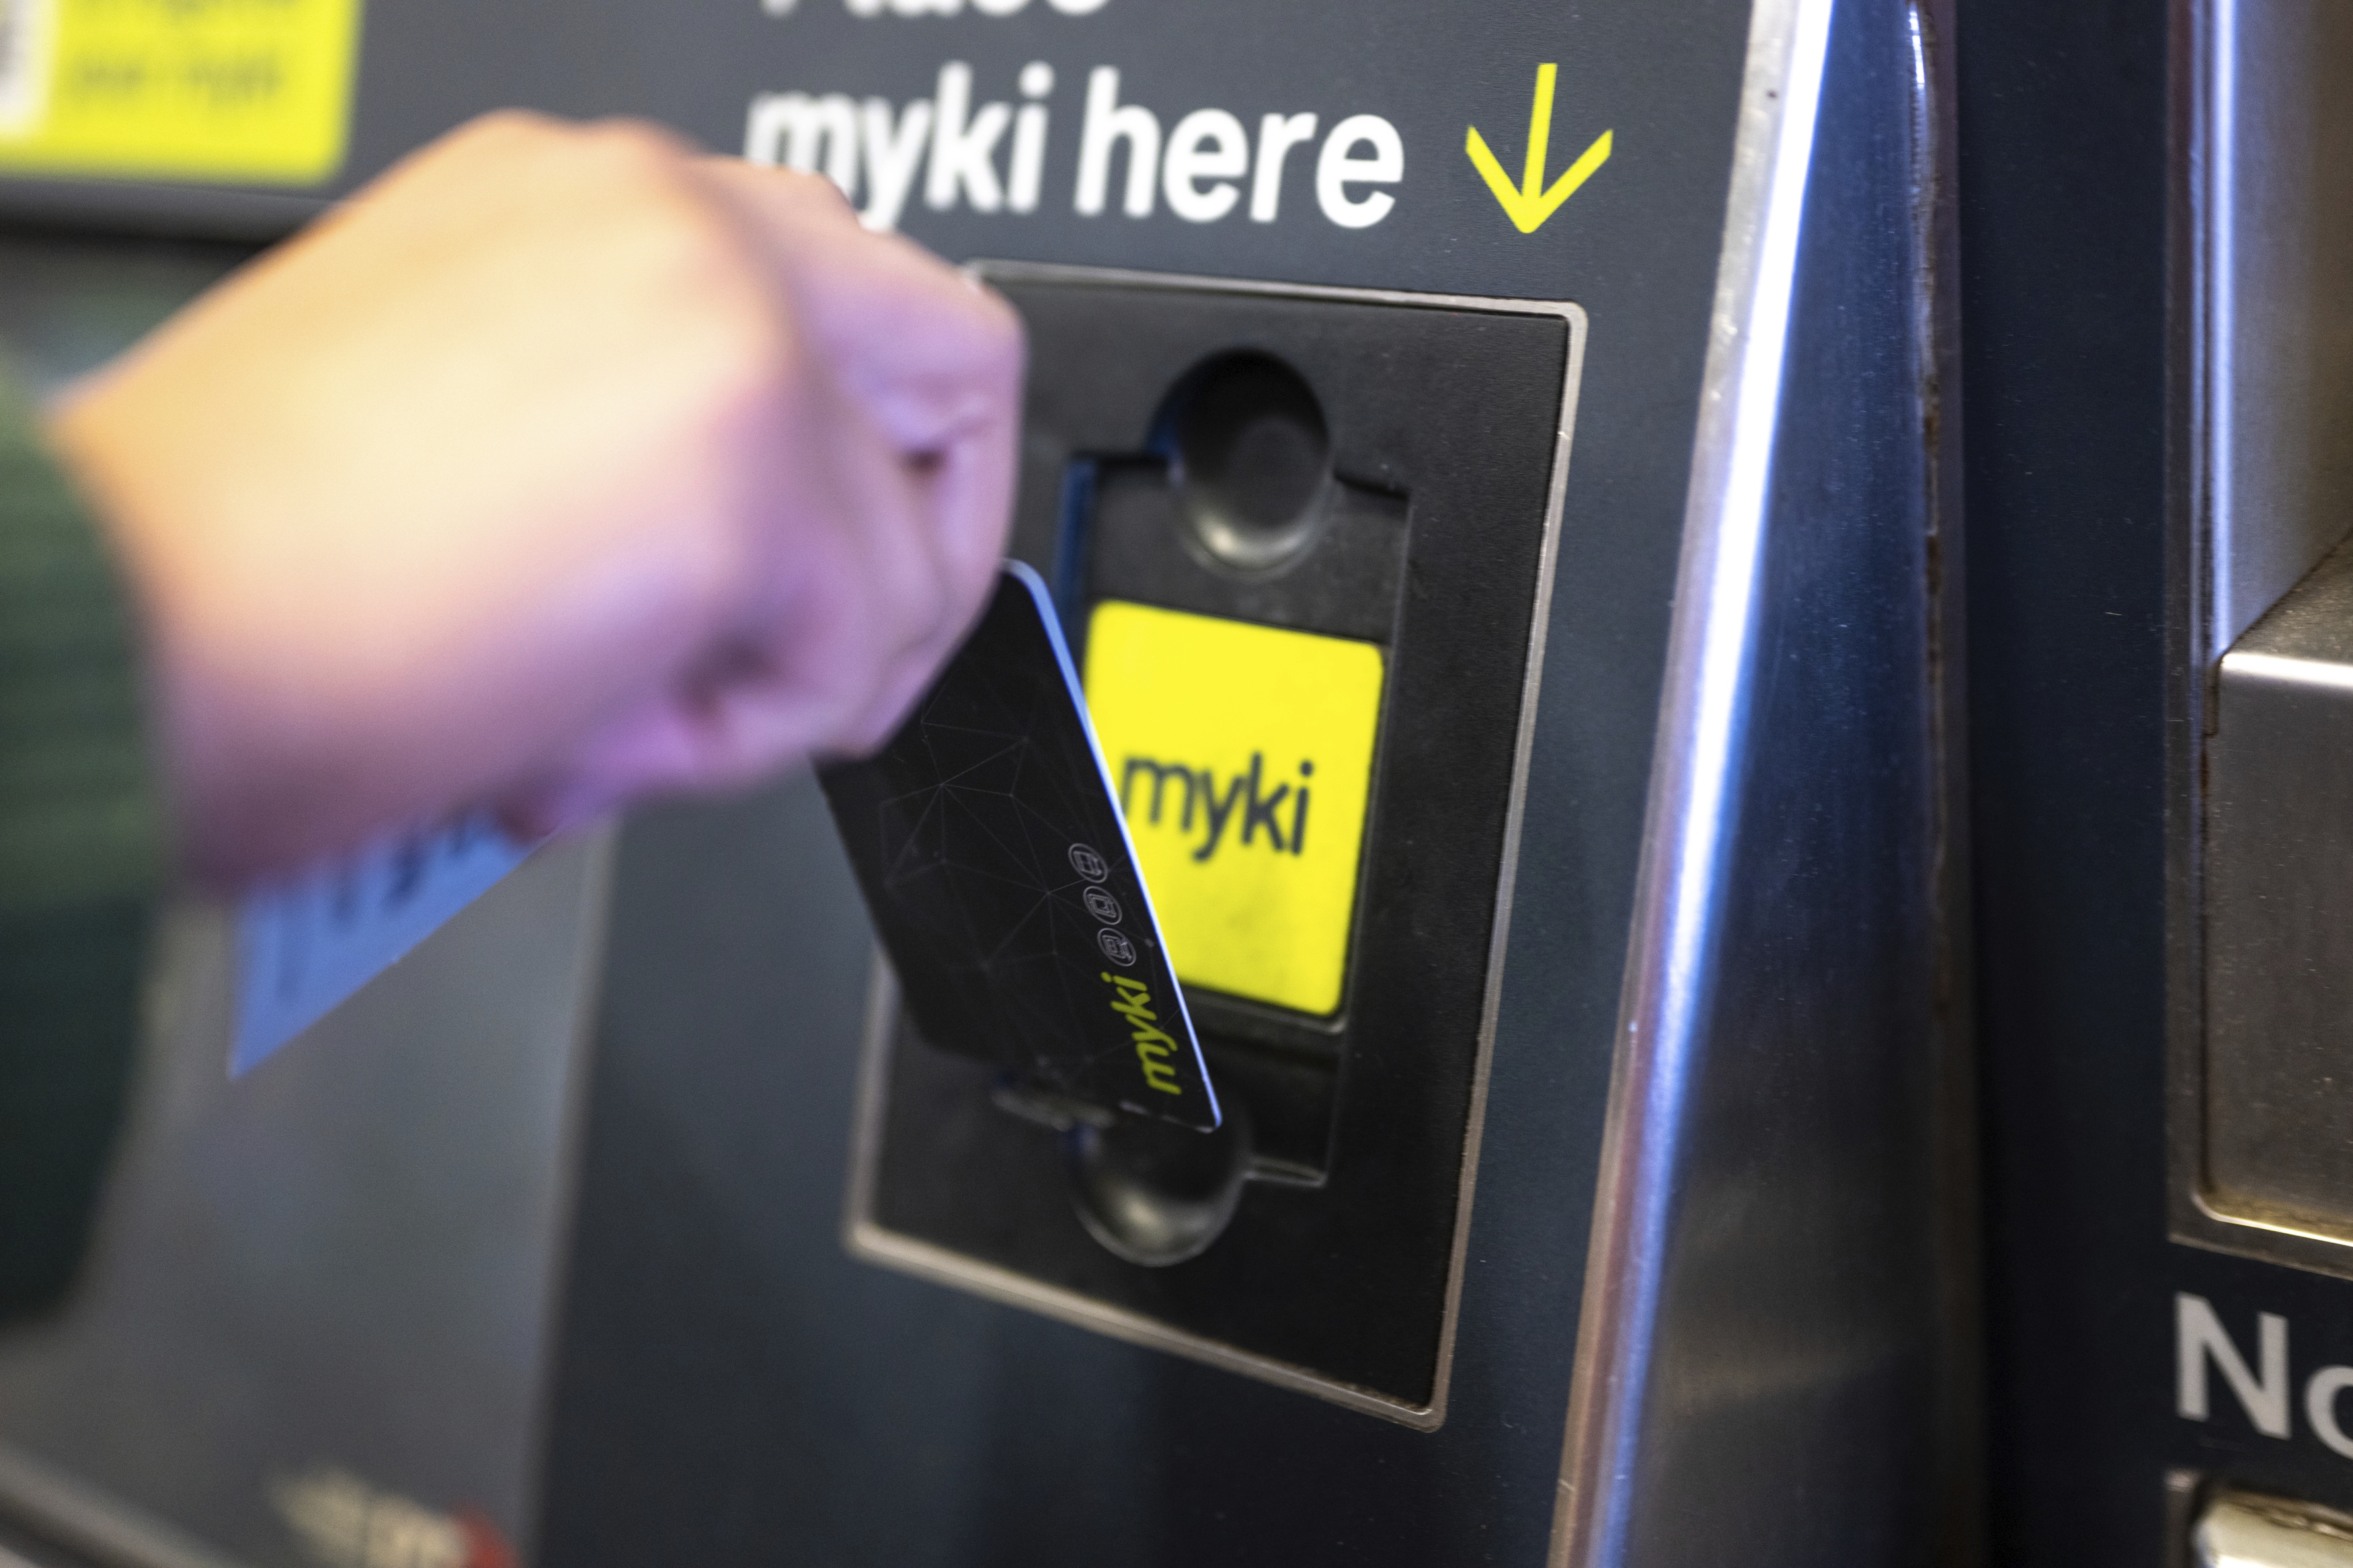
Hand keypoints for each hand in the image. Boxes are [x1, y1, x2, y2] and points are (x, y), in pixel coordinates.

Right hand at [45, 112, 1023, 888]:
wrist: (103, 636)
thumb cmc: (229, 576)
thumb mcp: (470, 434)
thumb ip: (630, 429)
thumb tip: (757, 544)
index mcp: (583, 205)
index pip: (841, 296)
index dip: (869, 463)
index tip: (828, 576)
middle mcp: (658, 214)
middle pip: (952, 360)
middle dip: (909, 559)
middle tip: (812, 668)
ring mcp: (713, 312)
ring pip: (904, 547)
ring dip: (777, 685)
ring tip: (601, 717)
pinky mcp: (739, 447)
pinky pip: (862, 648)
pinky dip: (744, 742)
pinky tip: (586, 729)